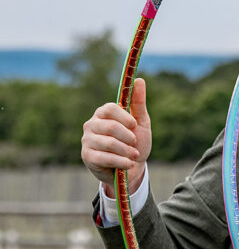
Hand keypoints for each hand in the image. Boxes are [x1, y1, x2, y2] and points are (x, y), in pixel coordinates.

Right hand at [81, 78, 150, 195]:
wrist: (132, 168)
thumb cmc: (135, 143)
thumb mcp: (140, 123)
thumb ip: (138, 103)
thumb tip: (139, 80)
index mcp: (103, 114)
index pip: (109, 108)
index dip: (125, 117)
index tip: (134, 125)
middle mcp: (91, 125)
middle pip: (111, 127)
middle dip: (129, 137)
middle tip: (135, 144)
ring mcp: (87, 140)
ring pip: (109, 143)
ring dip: (127, 151)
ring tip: (134, 155)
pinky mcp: (87, 156)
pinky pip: (105, 157)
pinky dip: (121, 161)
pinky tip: (129, 164)